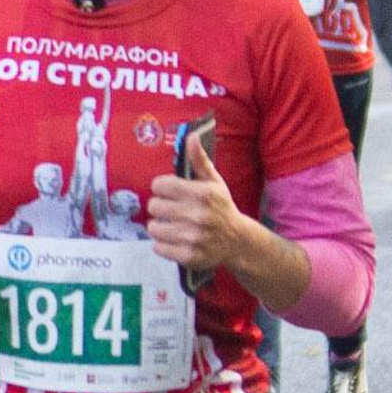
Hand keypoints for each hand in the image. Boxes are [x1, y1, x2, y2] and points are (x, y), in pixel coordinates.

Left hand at [146, 131, 244, 277]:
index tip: (170, 192)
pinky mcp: (189, 256)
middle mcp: (198, 215)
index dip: (163, 188)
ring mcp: (193, 237)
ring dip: (160, 227)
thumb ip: (199, 160)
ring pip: (153, 227)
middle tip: (173, 211)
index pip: (159, 185)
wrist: (238, 241)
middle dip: (160, 207)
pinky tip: (176, 240)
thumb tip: (191, 136)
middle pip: (154, 206)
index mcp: (202, 194)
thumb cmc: (221, 207)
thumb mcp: (214, 182)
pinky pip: (158, 247)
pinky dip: (163, 245)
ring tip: (174, 225)